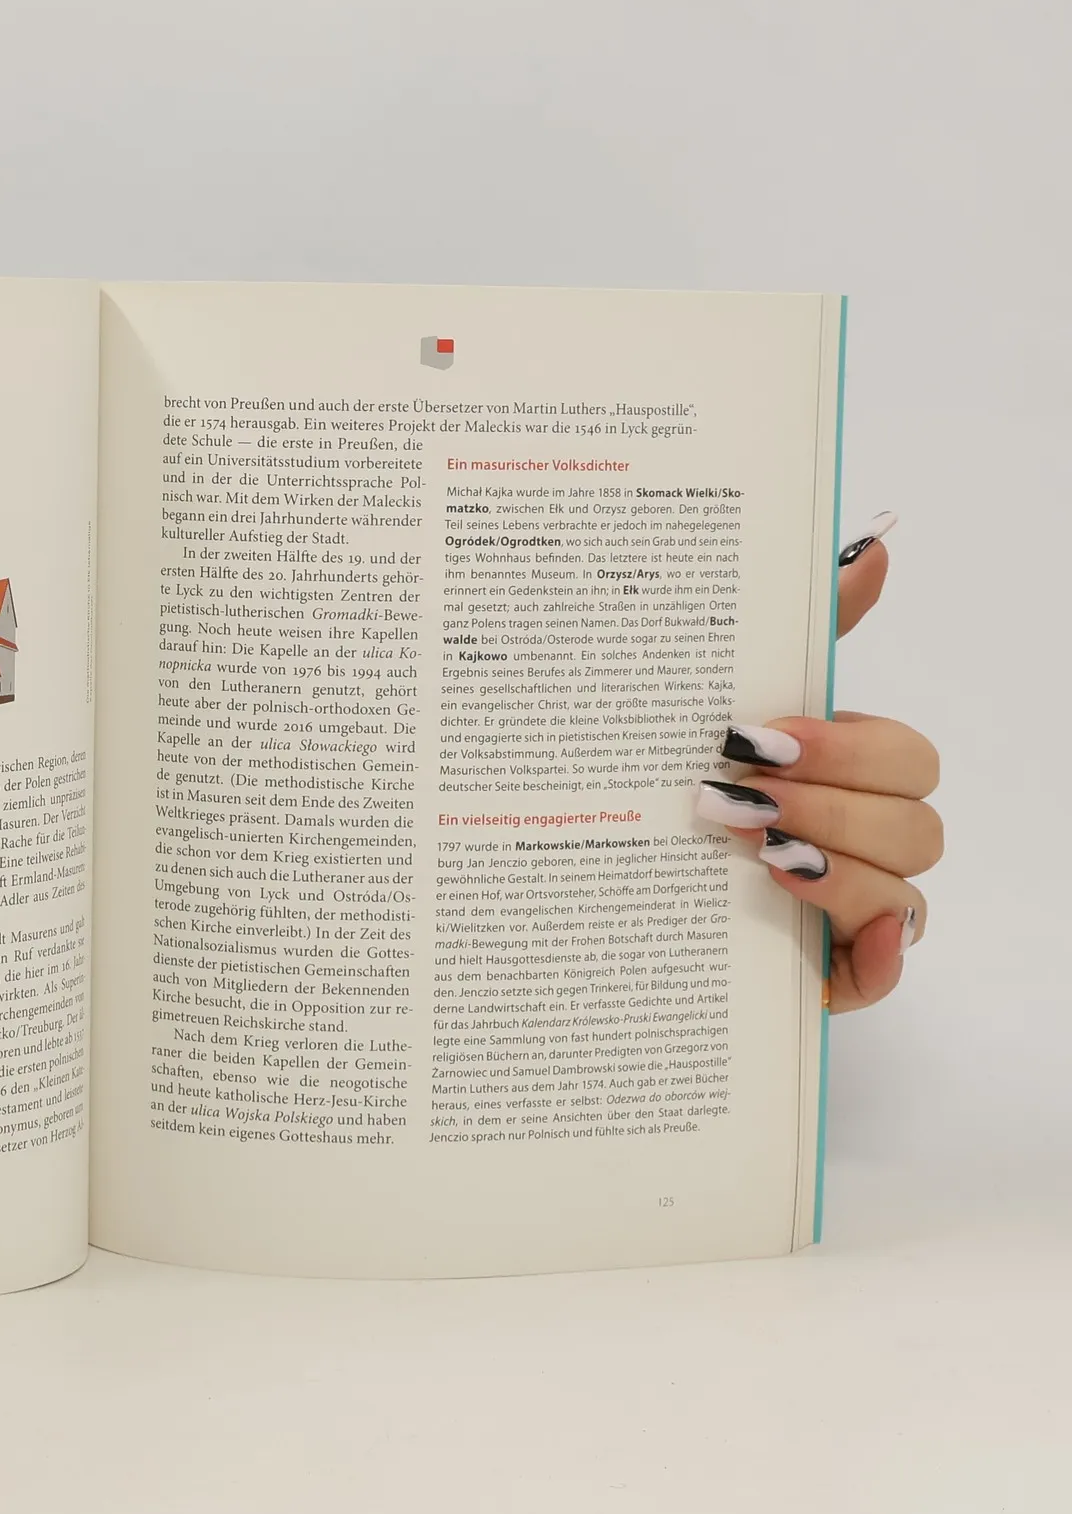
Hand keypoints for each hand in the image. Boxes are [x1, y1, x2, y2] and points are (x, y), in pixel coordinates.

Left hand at [695, 514, 941, 1012]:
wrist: (597, 884)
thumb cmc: (675, 783)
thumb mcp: (717, 700)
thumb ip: (799, 630)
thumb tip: (872, 540)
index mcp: (846, 773)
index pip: (902, 755)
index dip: (843, 747)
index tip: (752, 738)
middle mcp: (864, 840)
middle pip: (915, 821)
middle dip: (828, 806)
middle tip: (733, 801)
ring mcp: (853, 908)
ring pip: (904, 889)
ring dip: (832, 869)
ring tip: (748, 855)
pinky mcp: (831, 970)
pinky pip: (885, 973)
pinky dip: (873, 958)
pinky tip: (836, 943)